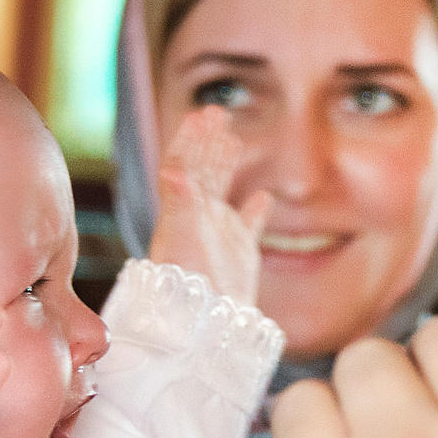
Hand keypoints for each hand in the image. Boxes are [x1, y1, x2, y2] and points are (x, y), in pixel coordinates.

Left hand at [148, 105, 271, 303]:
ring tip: (234, 142)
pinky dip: (255, 210)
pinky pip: (248, 225)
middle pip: (203, 170)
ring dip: (227, 165)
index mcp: (182, 210)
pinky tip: (263, 198)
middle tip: (217, 113)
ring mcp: (219, 235)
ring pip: (223, 191)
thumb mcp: (181, 239)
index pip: (184, 164)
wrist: (206, 324)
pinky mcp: (239, 254)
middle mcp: (198, 219)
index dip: (190, 139)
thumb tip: (174, 169)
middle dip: (208, 141)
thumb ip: (178, 203)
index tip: (201, 115)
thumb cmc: (187, 285)